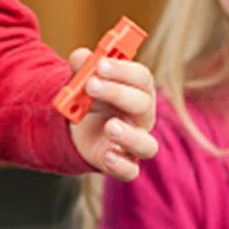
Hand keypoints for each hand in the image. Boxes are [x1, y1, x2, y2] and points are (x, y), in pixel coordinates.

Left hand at [65, 51, 156, 180]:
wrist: (81, 126)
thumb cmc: (92, 96)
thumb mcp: (84, 78)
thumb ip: (82, 66)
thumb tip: (80, 57)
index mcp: (138, 91)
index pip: (142, 77)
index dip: (123, 69)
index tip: (100, 64)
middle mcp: (142, 117)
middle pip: (142, 104)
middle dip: (117, 92)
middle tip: (91, 85)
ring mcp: (135, 143)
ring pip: (148, 145)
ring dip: (130, 136)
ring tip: (110, 126)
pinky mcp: (123, 164)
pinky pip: (131, 171)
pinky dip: (122, 166)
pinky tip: (109, 155)